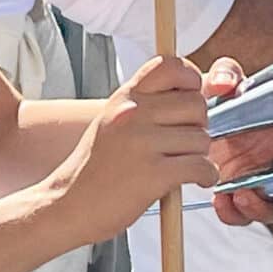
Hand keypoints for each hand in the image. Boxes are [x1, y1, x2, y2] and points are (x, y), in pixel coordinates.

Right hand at [48, 53, 220, 243]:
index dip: (190, 79)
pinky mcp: (154, 173)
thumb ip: (144, 105)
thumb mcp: (111, 122)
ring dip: (200, 156)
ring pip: (202, 139)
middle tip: (186, 143)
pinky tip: (196, 181)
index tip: (191, 96)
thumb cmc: (93, 170)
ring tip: (182, 166)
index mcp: (124, 98)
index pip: (170, 66)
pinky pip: (201, 166)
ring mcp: (142, 142)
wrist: (66, 205)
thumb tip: (191, 96)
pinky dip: (206, 176)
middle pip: (196, 105)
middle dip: (199, 125)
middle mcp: (133, 114)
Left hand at [197, 56, 272, 231]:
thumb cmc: (217, 98)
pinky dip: (232, 214)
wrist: (188, 117)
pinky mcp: (234, 193)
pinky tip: (222, 202)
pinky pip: (239, 214)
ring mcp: (259, 182)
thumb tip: (225, 82)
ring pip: (271, 210)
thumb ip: (227, 75)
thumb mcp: (223, 81)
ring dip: (260, 211)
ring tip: (240, 198)